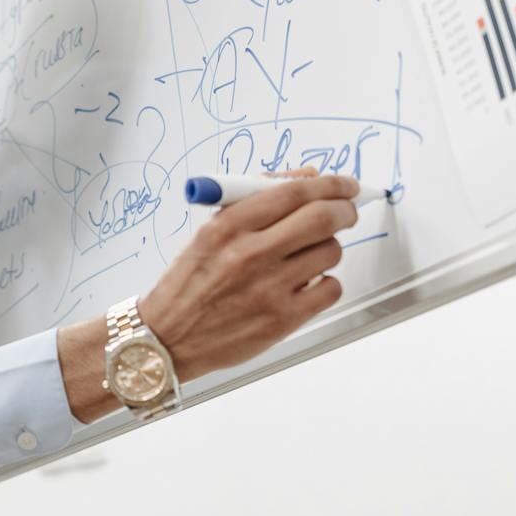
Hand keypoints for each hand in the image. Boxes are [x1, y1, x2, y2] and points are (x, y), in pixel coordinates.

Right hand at [137, 174, 359, 382]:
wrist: (169, 337)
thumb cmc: (190, 283)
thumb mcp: (211, 232)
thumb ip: (257, 200)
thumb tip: (310, 178)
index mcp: (228, 226)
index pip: (293, 191)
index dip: (330, 184)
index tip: (345, 184)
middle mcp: (249, 254)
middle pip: (323, 218)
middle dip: (345, 210)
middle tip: (347, 212)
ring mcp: (268, 288)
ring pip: (330, 252)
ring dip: (328, 248)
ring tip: (308, 255)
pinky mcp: (282, 320)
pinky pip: (330, 289)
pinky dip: (325, 283)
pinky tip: (306, 284)